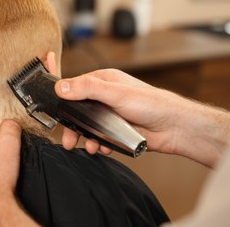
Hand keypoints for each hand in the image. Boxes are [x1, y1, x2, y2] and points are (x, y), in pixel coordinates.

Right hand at [55, 69, 229, 167]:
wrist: (174, 128)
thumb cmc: (152, 104)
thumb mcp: (116, 93)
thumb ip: (88, 88)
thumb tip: (61, 86)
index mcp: (103, 81)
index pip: (75, 87)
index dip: (63, 99)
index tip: (55, 111)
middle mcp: (104, 97)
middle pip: (78, 111)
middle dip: (73, 126)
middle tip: (69, 139)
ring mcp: (109, 114)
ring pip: (87, 126)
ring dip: (86, 138)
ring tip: (90, 146)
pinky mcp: (115, 130)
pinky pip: (99, 137)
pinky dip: (98, 144)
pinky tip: (104, 147)